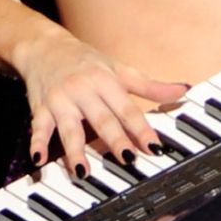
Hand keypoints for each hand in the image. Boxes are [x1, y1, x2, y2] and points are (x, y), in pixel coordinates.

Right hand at [17, 25, 188, 176]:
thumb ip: (150, 86)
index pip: (128, 109)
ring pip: (69, 129)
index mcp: (106, 82)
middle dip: (115, 140)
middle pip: (102, 119)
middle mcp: (84, 91)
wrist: (44, 47)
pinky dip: (36, 144)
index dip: (142, 129)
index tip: (155, 147)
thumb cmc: (86, 61)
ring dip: (75, 151)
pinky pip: (38, 129)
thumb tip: (184, 89)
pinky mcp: (40, 109)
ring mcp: (61, 101)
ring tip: (83, 172)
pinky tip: (38, 160)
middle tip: (128, 161)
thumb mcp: (119, 69)